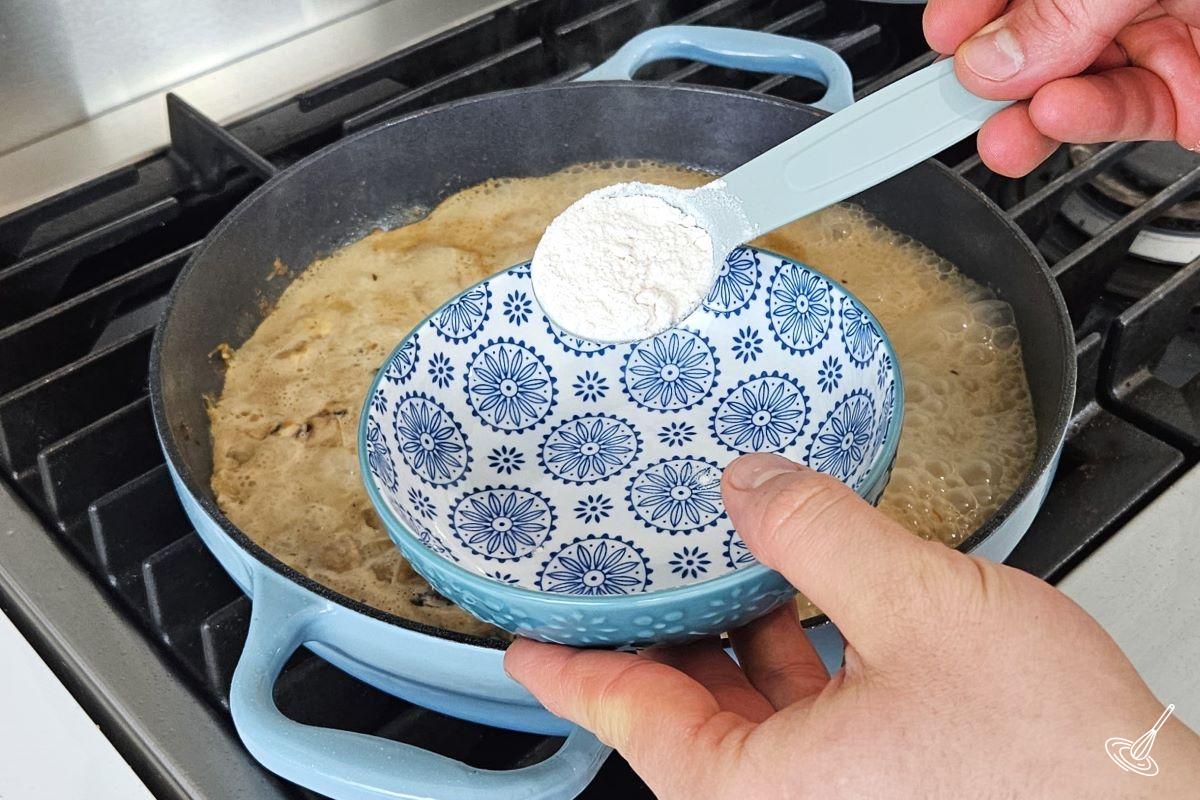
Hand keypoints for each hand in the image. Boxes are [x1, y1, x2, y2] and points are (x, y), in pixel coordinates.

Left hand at [505, 453, 1199, 797]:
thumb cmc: (1056, 770)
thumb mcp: (920, 610)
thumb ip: (819, 532)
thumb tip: (751, 483)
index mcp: (754, 790)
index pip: (621, 714)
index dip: (565, 663)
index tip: (523, 638)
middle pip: (678, 710)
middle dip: (656, 632)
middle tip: (625, 571)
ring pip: (744, 712)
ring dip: (730, 634)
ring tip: (716, 562)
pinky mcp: (878, 787)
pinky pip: (801, 718)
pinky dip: (791, 656)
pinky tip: (803, 596)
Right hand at [924, 0, 1199, 176]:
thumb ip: (1061, 11)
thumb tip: (990, 60)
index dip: (971, 10)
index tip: (943, 37)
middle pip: (1031, 39)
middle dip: (990, 75)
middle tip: (959, 98)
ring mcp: (1157, 40)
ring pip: (1066, 86)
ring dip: (1024, 117)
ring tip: (1001, 136)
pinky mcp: (1184, 98)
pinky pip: (1117, 115)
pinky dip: (1079, 124)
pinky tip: (1052, 120)